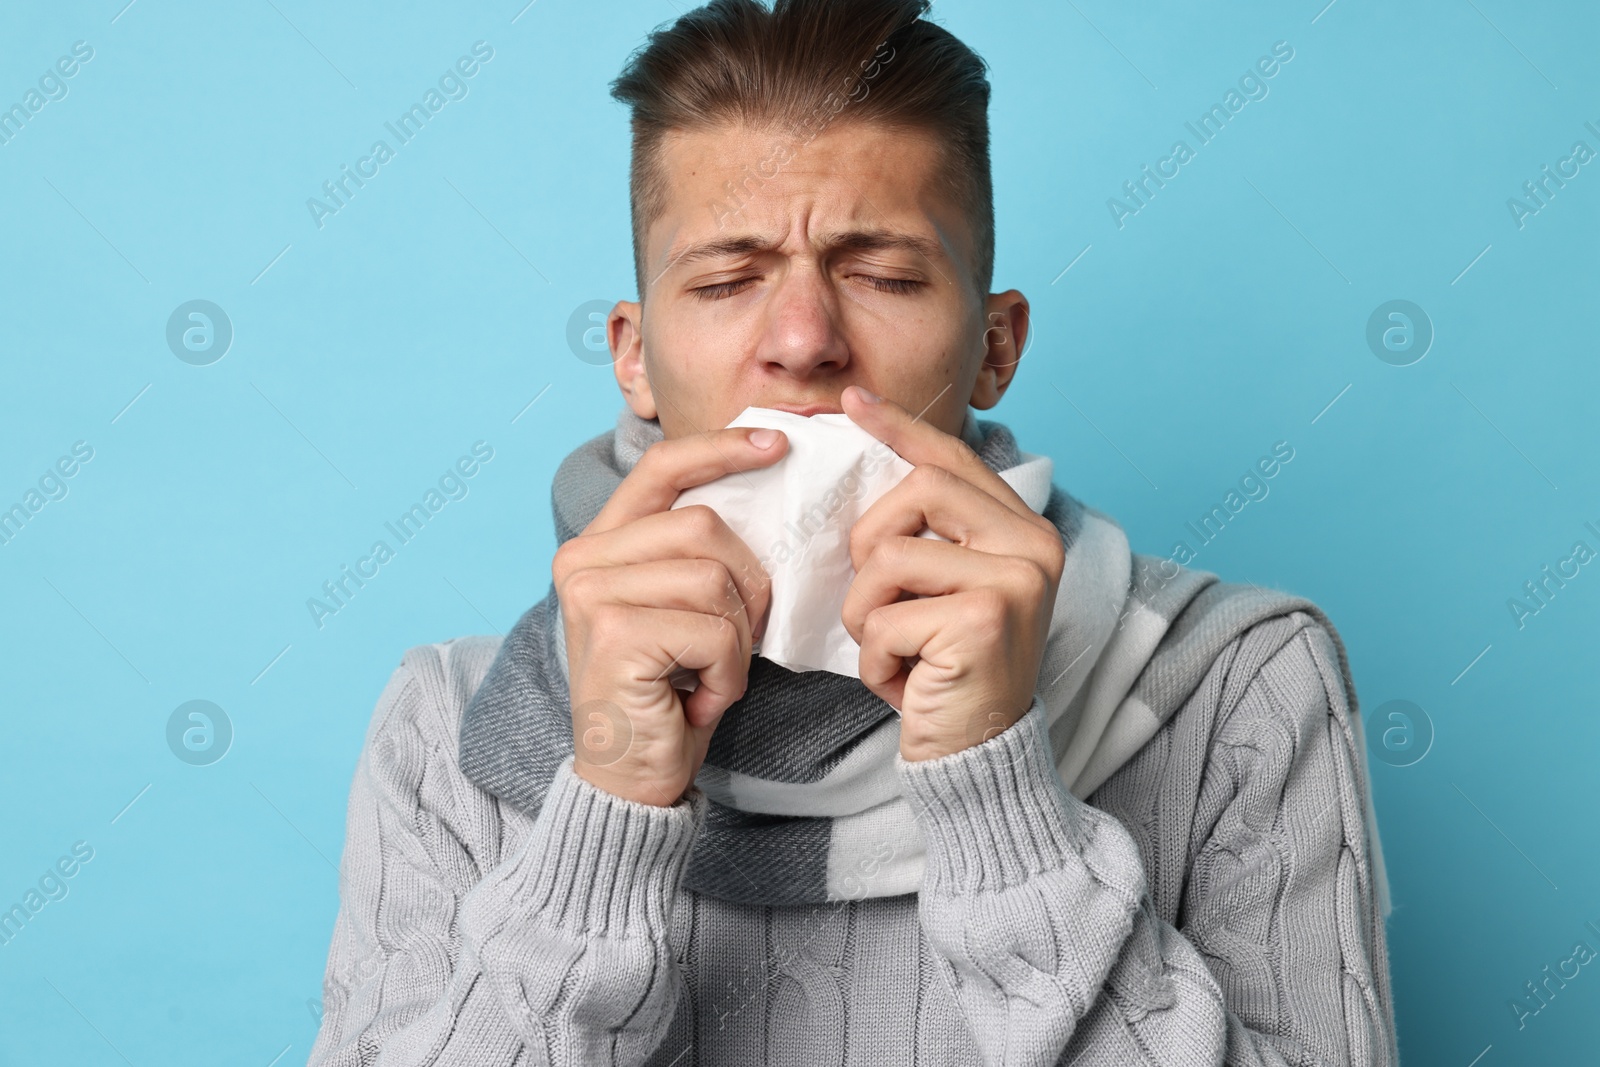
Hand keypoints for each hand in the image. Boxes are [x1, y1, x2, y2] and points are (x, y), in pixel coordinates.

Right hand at [552, 424, 787, 804]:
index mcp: (599, 543)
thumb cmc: (667, 693)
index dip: (720, 448)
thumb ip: (698, 552)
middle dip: (747, 585)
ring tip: (709, 675)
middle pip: (705, 525)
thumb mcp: (683, 608)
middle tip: (735, 643)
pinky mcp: (613, 633)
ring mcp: (591, 594)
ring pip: (715, 578)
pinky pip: (715, 631)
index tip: (777, 445)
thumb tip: (767, 484)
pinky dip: (727, 673)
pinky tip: (699, 700)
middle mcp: (583, 559)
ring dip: (736, 638)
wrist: (630, 779)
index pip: (661, 468)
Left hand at [837, 386, 1063, 761]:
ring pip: (889, 558)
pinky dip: (877, 659)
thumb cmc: (946, 671)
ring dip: (868, 615)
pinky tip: (906, 683)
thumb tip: (871, 458)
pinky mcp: (984, 622)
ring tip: (896, 651)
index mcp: (1025, 529)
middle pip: (916, 491)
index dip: (900, 428)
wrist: (975, 756)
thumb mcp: (942, 590)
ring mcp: (1015, 581)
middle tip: (879, 602)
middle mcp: (1034, 546)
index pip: (953, 460)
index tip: (853, 403)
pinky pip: (886, 617)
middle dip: (869, 547)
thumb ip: (927, 533)